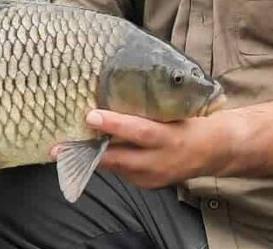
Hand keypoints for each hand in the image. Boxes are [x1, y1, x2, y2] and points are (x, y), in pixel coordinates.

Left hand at [73, 109, 224, 189]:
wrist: (213, 151)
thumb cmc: (189, 120)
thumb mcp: (173, 110)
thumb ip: (148, 106)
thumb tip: (114, 86)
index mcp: (169, 137)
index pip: (138, 131)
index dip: (114, 125)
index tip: (90, 115)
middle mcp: (160, 161)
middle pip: (119, 158)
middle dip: (87, 152)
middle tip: (58, 147)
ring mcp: (153, 177)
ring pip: (116, 168)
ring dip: (91, 158)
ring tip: (63, 150)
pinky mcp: (148, 186)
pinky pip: (122, 173)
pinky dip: (106, 162)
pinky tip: (89, 153)